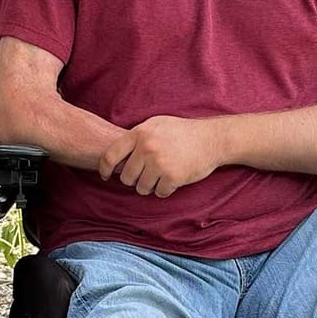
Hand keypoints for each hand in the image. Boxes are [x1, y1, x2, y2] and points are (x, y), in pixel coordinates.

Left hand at [99, 115, 223, 197]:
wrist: (211, 139)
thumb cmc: (183, 132)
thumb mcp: (156, 124)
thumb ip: (137, 136)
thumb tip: (117, 153)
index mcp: (140, 133)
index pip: (111, 155)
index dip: (105, 168)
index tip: (106, 175)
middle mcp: (147, 148)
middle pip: (127, 177)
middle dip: (135, 179)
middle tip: (147, 174)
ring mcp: (159, 163)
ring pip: (142, 188)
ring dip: (150, 186)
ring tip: (161, 176)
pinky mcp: (172, 177)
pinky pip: (159, 193)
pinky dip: (166, 190)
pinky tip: (173, 179)